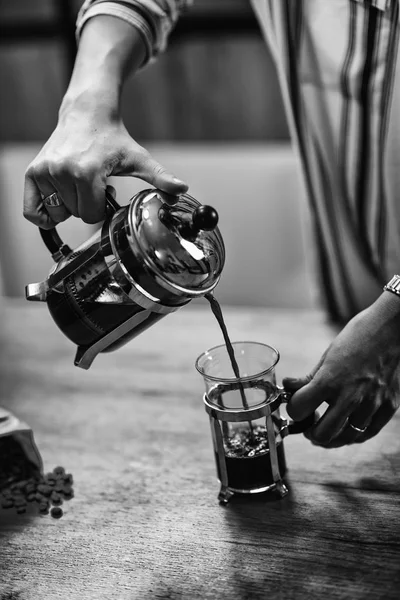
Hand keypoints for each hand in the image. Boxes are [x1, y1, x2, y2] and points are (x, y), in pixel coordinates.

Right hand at [23, 107, 187, 228]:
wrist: (87, 113)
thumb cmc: (114, 139)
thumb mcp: (138, 158)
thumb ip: (160, 177)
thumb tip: (182, 190)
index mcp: (87, 172)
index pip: (91, 216)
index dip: (102, 208)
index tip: (107, 190)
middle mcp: (62, 172)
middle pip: (76, 215)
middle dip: (87, 205)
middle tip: (93, 184)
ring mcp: (45, 172)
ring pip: (58, 214)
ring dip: (70, 204)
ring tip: (79, 184)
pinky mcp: (33, 172)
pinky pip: (32, 211)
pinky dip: (44, 214)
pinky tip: (58, 200)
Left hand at [283, 292, 399, 446]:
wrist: (391, 329)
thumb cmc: (358, 337)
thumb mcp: (328, 355)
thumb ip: (309, 377)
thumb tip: (289, 387)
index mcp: (330, 380)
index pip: (300, 408)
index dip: (293, 410)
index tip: (295, 407)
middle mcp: (350, 396)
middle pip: (323, 434)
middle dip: (311, 433)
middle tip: (309, 428)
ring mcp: (372, 404)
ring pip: (346, 438)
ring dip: (332, 439)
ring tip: (326, 431)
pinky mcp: (388, 407)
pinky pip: (368, 433)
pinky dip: (354, 436)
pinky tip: (347, 430)